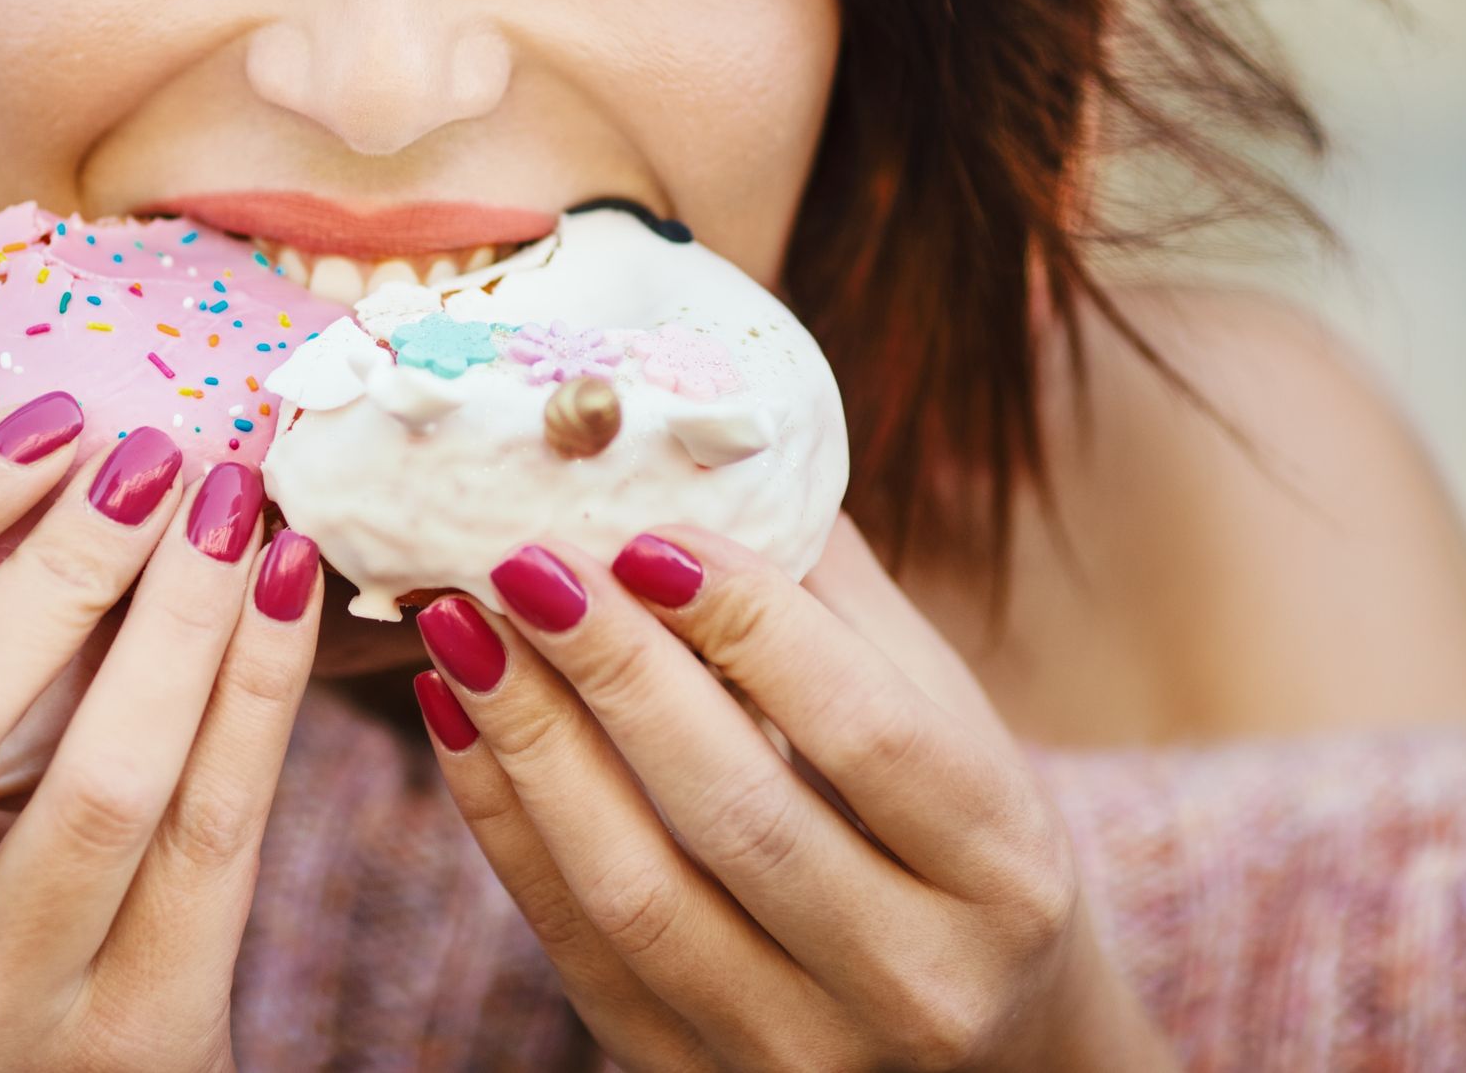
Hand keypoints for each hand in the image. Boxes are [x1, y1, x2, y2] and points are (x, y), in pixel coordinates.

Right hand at [0, 393, 324, 1070]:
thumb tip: (64, 448)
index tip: (48, 420)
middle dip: (67, 555)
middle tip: (159, 455)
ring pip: (105, 776)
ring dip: (185, 613)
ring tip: (236, 509)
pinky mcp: (122, 1045)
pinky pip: (214, 835)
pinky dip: (262, 692)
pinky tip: (290, 591)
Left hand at [412, 521, 1169, 1070]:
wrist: (984, 1052)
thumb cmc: (954, 849)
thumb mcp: (953, 726)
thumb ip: (843, 607)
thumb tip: (713, 453)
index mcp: (1004, 872)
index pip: (866, 732)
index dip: (748, 624)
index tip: (644, 531)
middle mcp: (920, 981)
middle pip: (738, 813)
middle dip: (614, 671)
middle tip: (521, 559)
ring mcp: (804, 1052)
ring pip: (639, 893)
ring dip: (534, 745)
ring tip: (465, 626)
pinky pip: (577, 951)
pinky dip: (504, 829)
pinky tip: (461, 722)